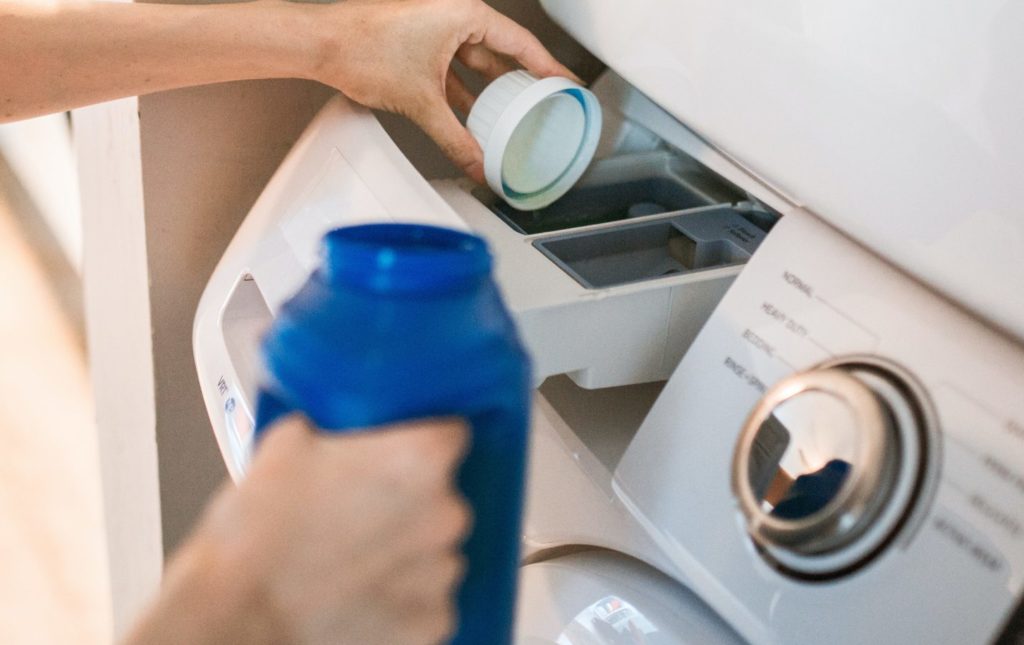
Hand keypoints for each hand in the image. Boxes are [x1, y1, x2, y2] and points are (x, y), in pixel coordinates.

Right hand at [125, 416, 470, 644]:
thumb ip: (335, 425)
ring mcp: (441, 572)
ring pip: (434, 549)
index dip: (420, 443)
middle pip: (443, 497)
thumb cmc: (258, 535)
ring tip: (353, 557)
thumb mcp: (288, 442)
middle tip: (360, 510)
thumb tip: (338, 424)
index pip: (451, 434)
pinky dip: (401, 597)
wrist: (237, 613)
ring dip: (405, 550)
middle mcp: (444, 514)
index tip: (400, 453)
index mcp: (420, 460)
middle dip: (408, 502)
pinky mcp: (432, 622)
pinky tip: (360, 591)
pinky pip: (427, 599)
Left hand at [307, 0, 578, 181]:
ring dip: (490, 92)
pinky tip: (472, 116)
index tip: (566, 82)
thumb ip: (455, 139)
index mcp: (465, 14)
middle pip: (501, 53)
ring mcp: (435, 27)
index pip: (521, 43)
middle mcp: (452, 15)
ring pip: (475, 63)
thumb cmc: (364, 50)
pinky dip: (464, 91)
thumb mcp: (422, 102)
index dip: (548, 67)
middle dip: (519, 84)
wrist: (321, 45)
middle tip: (542, 105)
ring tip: (510, 118)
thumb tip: (477, 164)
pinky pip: (454, 68)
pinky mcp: (419, 42)